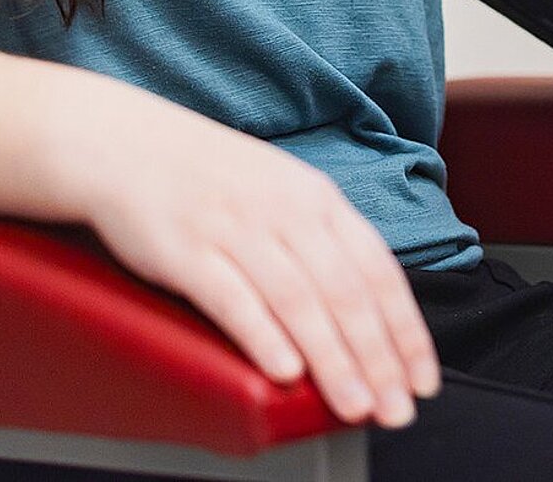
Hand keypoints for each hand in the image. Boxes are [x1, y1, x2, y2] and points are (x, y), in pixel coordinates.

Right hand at [81, 85, 443, 427]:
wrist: (129, 143)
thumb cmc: (211, 178)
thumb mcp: (280, 191)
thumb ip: (321, 241)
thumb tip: (367, 311)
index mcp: (314, 197)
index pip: (376, 268)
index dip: (405, 328)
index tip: (423, 378)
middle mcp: (282, 209)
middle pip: (344, 290)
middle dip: (378, 357)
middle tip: (397, 409)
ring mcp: (235, 227)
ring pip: (298, 299)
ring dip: (333, 358)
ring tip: (354, 405)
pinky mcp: (187, 249)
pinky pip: (234, 297)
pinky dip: (264, 335)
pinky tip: (286, 370)